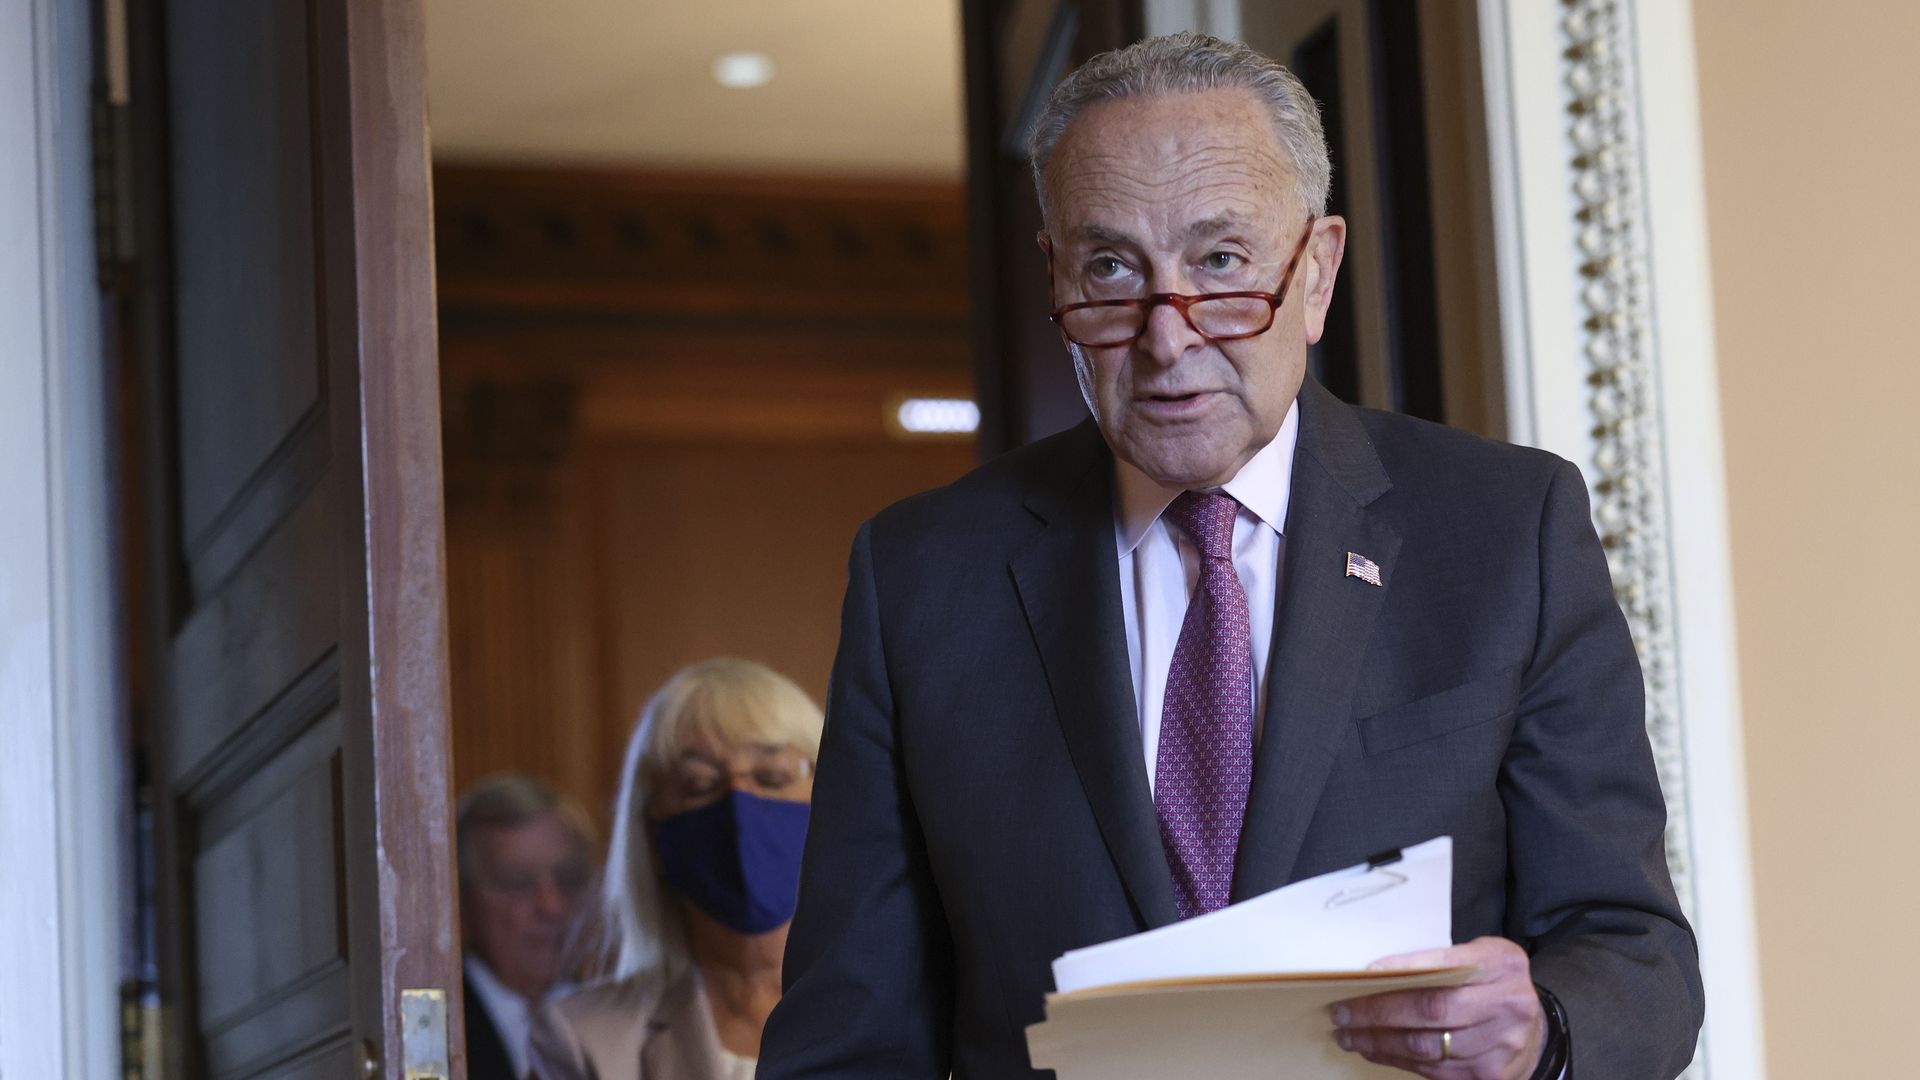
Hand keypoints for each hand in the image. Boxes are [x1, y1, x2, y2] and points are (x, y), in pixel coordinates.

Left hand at [1329, 936, 1544, 1078]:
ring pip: (1427, 1047)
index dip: (1406, 969)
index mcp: (1502, 964)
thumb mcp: (1481, 957)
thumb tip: (1382, 971)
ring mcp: (1500, 1046)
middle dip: (1378, 1013)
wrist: (1534, 1030)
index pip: (1446, 965)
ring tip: (1349, 1034)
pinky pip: (1433, 1071)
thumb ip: (1445, 960)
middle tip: (1342, 1012)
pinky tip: (1374, 1050)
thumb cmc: (1494, 984)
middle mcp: (1507, 1005)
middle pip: (1432, 1011)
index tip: (1367, 973)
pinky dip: (1396, 1060)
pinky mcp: (1490, 1076)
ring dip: (1379, 1042)